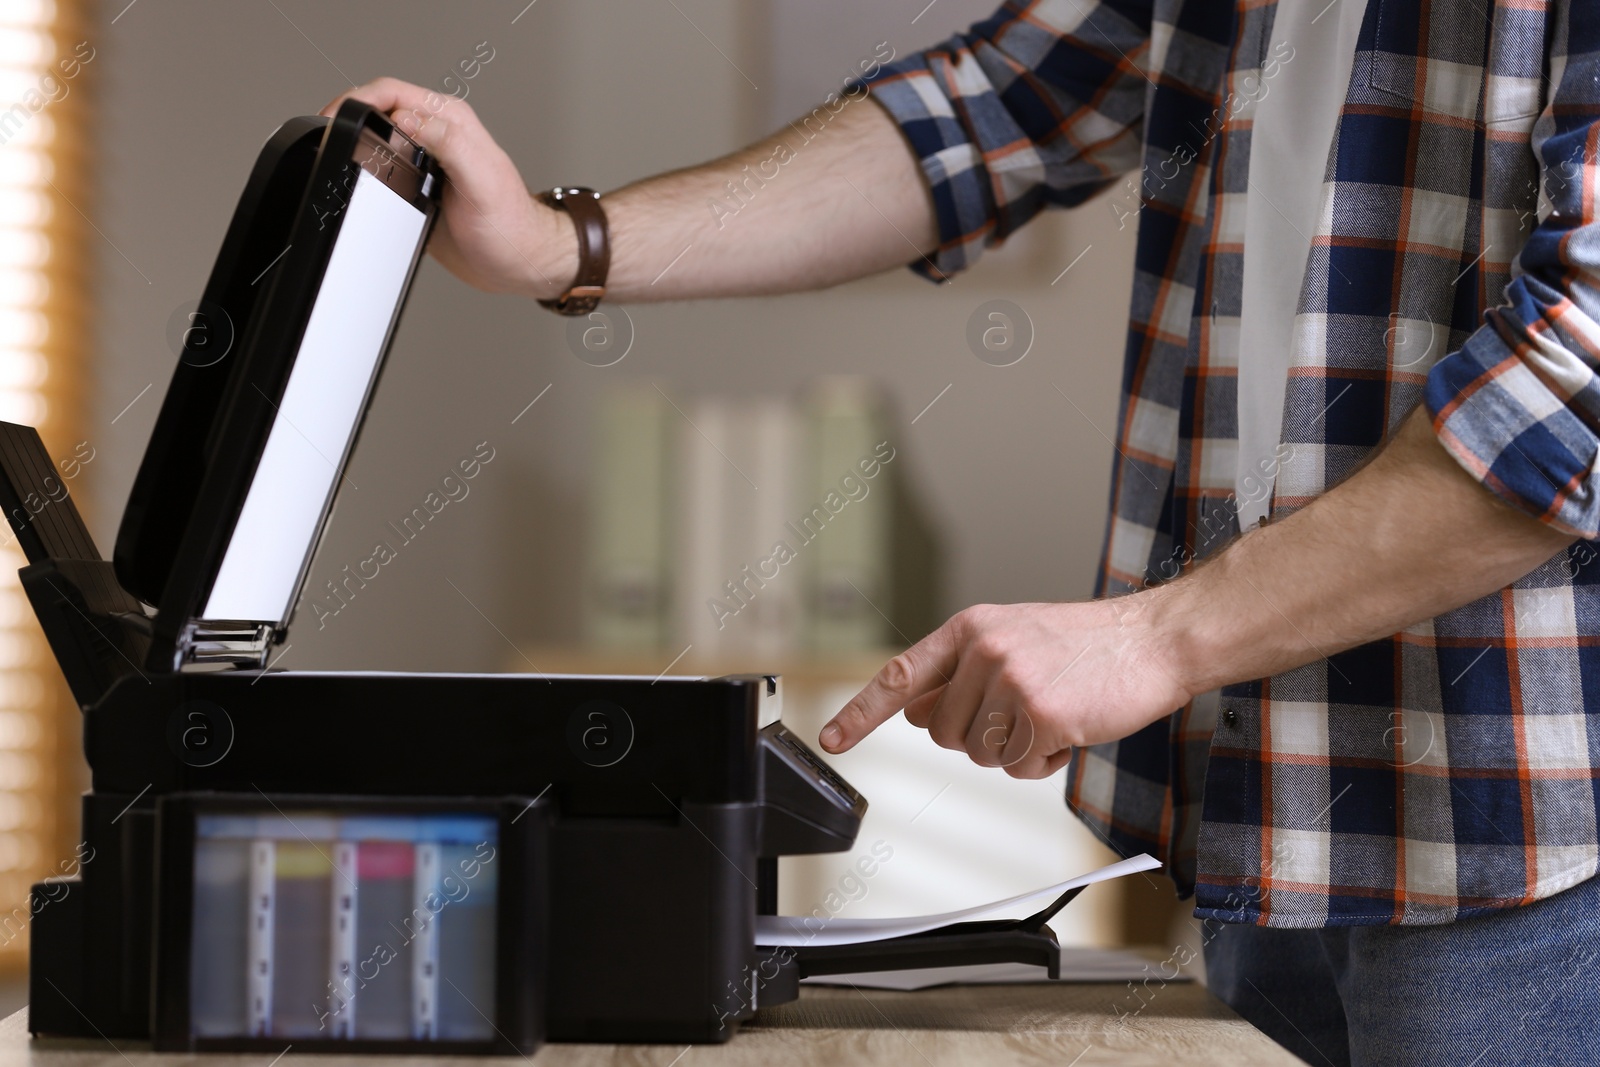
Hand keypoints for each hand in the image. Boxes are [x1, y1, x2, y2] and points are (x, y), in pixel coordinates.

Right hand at [320, 78, 574, 297]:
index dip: (357, 100)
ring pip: (378, 140)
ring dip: (355, 145)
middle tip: (326, 139)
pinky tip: (357, 186)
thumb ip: (449, 143)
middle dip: (348, 118)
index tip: (334, 119)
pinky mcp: (420, 190)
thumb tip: (408, 118)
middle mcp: (438, 138)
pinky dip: (366, 174)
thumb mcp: (482, 181)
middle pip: (378, 111)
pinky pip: (384, 172)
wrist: (520, 264)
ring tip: (334, 157)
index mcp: (452, 123)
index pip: (391, 91)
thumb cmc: (512, 227)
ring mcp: (427, 163)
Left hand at [818, 598, 1191, 778]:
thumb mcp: (1013, 639)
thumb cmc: (1085, 646)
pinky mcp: (1041, 715)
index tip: (832, 739)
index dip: (861, 712)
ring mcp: (1011, 681)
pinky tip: (1071, 729)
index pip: (900, 676)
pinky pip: (1020, 769)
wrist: (1153, 640)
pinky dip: (1045, 762)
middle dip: (981, 737)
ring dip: (1016, 750)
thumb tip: (918, 712)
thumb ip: (961, 672)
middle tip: (1026, 710)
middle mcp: (983, 650)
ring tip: (1055, 712)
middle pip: (943, 733)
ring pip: (980, 755)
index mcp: (970, 628)